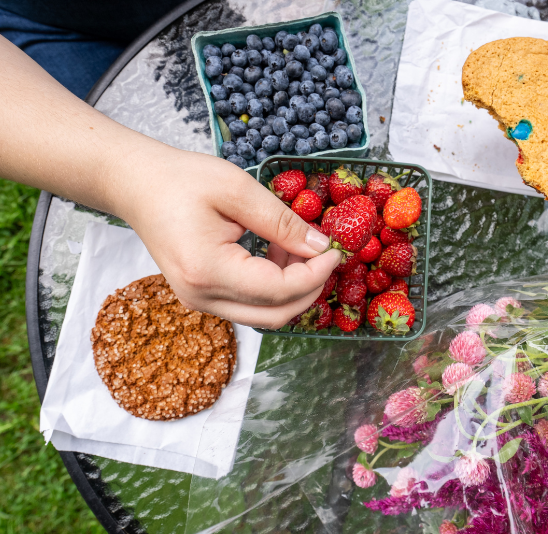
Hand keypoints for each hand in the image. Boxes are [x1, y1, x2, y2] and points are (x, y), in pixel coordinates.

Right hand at [113, 147, 340, 328]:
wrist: (136, 185)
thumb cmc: (181, 180)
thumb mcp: (238, 190)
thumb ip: (283, 222)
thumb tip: (321, 247)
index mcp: (209, 270)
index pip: (280, 290)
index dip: (316, 274)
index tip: (335, 250)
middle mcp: (202, 297)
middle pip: (276, 315)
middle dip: (310, 288)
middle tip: (325, 254)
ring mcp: (199, 302)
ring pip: (265, 315)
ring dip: (292, 289)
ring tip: (297, 246)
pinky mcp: (202, 297)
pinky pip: (249, 305)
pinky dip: (274, 288)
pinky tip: (278, 254)